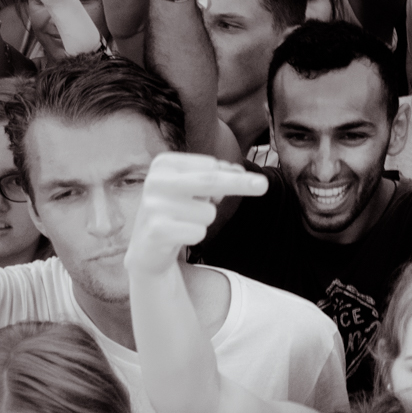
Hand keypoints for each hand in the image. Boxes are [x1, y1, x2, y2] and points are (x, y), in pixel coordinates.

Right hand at [124, 152, 267, 277]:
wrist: (147, 247)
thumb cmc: (176, 210)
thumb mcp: (192, 188)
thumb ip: (216, 176)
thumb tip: (240, 172)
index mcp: (164, 164)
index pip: (210, 165)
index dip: (230, 176)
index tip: (242, 179)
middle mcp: (156, 181)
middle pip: (210, 181)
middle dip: (240, 183)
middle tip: (264, 185)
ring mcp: (153, 206)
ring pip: (208, 213)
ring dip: (204, 221)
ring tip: (183, 223)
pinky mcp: (156, 231)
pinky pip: (199, 232)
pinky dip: (195, 236)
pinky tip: (177, 236)